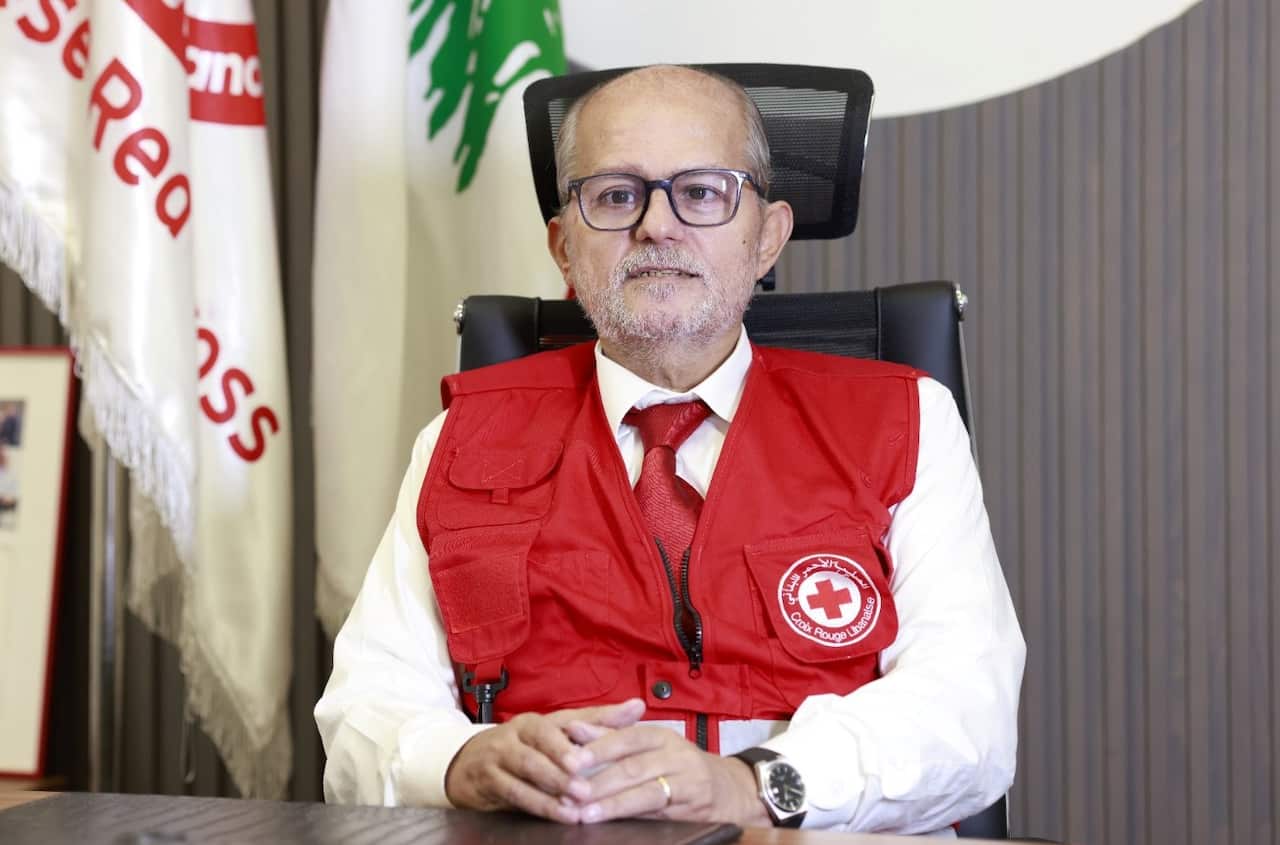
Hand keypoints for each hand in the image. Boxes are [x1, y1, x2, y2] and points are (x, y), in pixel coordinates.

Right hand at [444, 698, 644, 822]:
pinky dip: (538, 804)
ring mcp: (500, 755)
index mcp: (539, 719)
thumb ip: (598, 722)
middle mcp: (517, 732)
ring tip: (578, 803)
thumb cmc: (525, 747)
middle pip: (540, 744)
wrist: (468, 763)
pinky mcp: (489, 780)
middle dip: (563, 765)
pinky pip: (514, 792)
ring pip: (527, 769)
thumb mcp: (558, 732)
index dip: (577, 735)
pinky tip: (560, 815)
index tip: (592, 752)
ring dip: (552, 788)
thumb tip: (638, 706)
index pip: (562, 721)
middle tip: (586, 785)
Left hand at [563, 722, 771, 826]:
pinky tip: (611, 824)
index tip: (571, 760)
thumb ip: (610, 736)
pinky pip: (658, 814)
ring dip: (612, 805)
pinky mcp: (692, 810)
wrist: (729, 789)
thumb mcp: (649, 744)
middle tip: (569, 791)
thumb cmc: (677, 763)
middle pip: (634, 767)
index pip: (628, 737)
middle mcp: (677, 756)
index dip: (599, 748)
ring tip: (584, 813)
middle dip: (599, 781)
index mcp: (662, 735)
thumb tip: (573, 727)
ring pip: (645, 794)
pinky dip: (631, 819)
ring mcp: (687, 784)